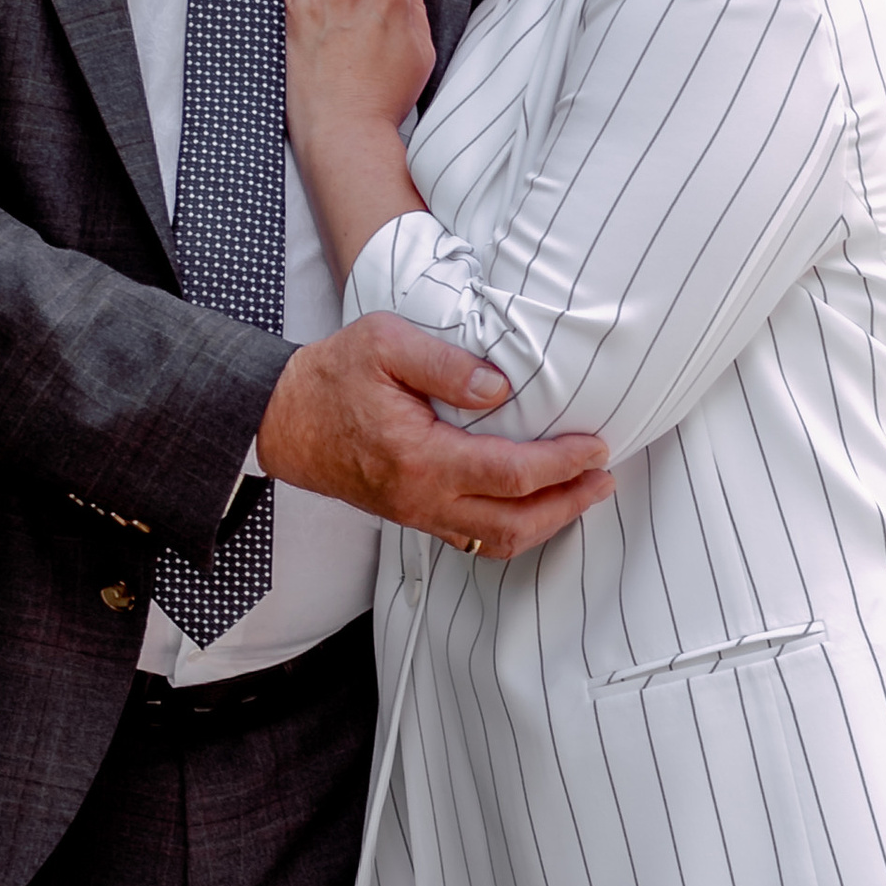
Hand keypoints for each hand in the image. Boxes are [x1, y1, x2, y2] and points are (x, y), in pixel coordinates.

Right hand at [257, 311, 613, 562]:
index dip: (563, 464)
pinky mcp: (411, 514)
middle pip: (515, 523)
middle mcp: (422, 498)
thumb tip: (501, 388)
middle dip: (569, 503)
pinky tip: (531, 504)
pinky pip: (473, 538)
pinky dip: (513, 528)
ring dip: (546, 523)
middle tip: (604, 478)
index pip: (511, 473)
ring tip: (580, 494)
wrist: (281, 417)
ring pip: (496, 542)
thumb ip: (445, 364)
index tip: (596, 446)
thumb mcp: (384, 343)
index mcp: (421, 458)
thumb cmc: (332, 376)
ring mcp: (416, 513)